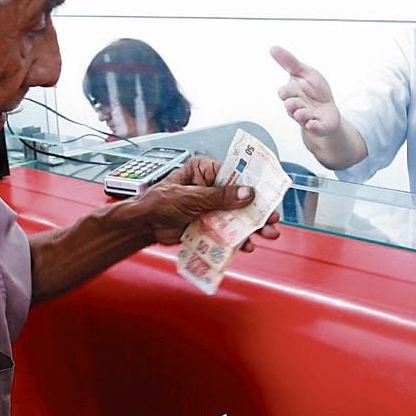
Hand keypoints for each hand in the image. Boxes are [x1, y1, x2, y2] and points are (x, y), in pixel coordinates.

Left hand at [133, 157, 280, 249]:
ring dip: (252, 227)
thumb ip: (218, 196)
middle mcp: (210, 186)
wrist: (143, 226)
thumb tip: (245, 192)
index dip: (253, 185)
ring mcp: (210, 207)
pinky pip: (227, 231)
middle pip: (240, 197)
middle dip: (257, 210)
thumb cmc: (158, 203)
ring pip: (236, 216)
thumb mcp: (190, 197)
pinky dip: (237, 239)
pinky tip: (246, 245)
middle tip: (272, 220)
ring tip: (266, 235)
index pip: (234, 174)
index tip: (269, 194)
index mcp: (204, 170)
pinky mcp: (208, 224)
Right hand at [271, 46, 340, 135]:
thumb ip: (289, 62)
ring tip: (307, 112)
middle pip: (290, 105)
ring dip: (303, 113)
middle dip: (293, 103)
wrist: (328, 111)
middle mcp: (298, 106)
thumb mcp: (305, 72)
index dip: (286, 91)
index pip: (284, 92)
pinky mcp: (319, 126)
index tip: (285, 91)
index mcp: (294, 93)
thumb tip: (272, 48)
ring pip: (301, 116)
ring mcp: (308, 117)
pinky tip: (312, 123)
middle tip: (297, 101)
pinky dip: (314, 126)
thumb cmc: (315, 92)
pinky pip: (315, 128)